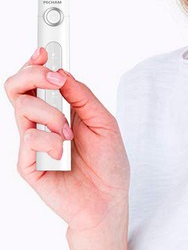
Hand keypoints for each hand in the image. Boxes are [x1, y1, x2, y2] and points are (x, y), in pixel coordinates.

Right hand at [4, 47, 129, 232]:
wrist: (108, 199)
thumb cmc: (107, 161)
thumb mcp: (103, 120)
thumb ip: (81, 96)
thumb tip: (63, 73)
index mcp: (59, 108)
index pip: (37, 79)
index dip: (35, 62)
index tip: (44, 50)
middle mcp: (41, 121)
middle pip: (17, 87)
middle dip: (34, 74)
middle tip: (56, 79)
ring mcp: (33, 142)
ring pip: (23, 108)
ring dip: (51, 114)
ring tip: (69, 132)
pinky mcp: (28, 164)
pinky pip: (28, 139)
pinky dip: (49, 140)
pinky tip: (63, 152)